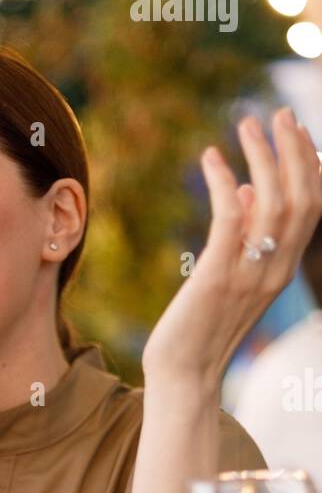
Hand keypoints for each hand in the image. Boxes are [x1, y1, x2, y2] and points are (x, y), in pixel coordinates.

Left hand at [142, 107, 321, 392]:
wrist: (183, 378)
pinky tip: (210, 158)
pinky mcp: (217, 277)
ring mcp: (248, 274)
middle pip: (302, 197)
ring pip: (272, 202)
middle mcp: (274, 270)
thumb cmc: (199, 330)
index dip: (310, 165)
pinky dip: (221, 182)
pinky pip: (229, 218)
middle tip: (279, 114)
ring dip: (261, 156)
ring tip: (246, 125)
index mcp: (281, 270)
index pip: (312, 207)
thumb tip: (241, 193)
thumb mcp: (228, 277)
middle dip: (295, 150)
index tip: (297, 130)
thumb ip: (241, 237)